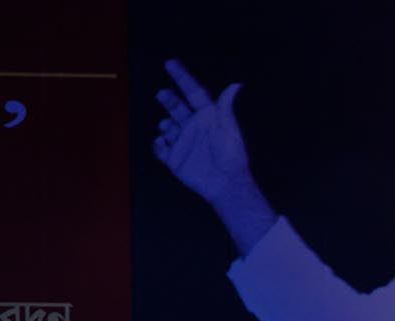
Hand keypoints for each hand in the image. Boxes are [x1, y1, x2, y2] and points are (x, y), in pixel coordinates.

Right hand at [155, 60, 255, 206]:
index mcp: (207, 116)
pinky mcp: (175, 159)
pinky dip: (158, 144)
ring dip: (164, 124)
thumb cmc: (231, 155)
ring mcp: (183, 142)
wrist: (225, 184)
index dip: (182, 77)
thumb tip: (236, 84)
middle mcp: (194, 127)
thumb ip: (226, 106)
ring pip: (167, 127)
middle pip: (177, 107)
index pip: (193, 92)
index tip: (169, 63)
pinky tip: (162, 141)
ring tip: (167, 125)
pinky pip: (160, 149)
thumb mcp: (229, 128)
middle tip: (163, 94)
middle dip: (169, 99)